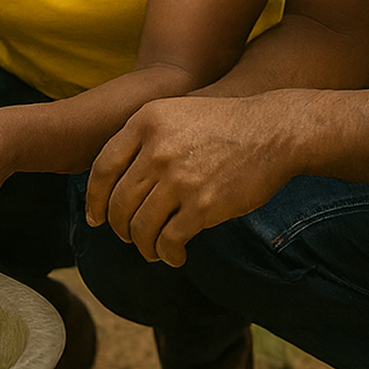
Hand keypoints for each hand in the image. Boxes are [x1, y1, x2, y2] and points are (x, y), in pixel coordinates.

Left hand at [86, 93, 303, 266]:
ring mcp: (179, 178)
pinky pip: (169, 240)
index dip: (94, 199)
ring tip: (153, 250)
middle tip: (127, 236)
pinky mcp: (203, 204)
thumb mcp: (176, 112)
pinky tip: (175, 256)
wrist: (274, 131)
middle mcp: (157, 149)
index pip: (102, 169)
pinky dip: (168, 254)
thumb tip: (113, 179)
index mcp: (146, 122)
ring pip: (141, 227)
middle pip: (119, 203)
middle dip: (119, 227)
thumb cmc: (224, 124)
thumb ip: (144, 137)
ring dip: (143, 246)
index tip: (95, 218)